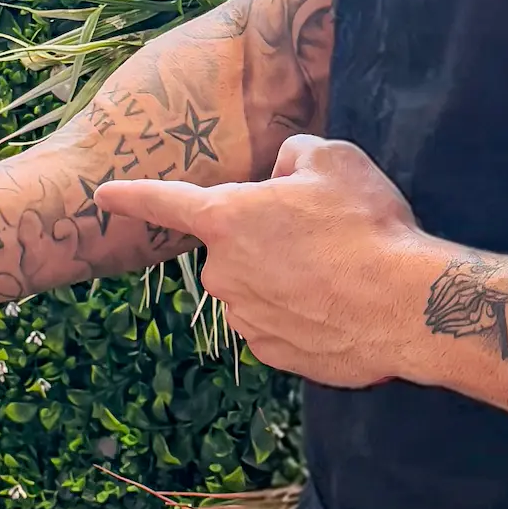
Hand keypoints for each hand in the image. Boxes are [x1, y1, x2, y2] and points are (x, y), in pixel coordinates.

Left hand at [93, 135, 423, 386]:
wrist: (404, 305)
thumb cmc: (366, 226)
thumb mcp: (334, 160)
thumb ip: (293, 155)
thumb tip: (283, 170)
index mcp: (228, 219)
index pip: (166, 200)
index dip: (133, 195)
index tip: (103, 195)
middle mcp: (223, 272)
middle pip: (233, 248)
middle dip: (266, 240)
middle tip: (321, 235)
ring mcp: (246, 318)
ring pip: (257, 287)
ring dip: (287, 279)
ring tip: (339, 272)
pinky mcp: (272, 353)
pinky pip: (278, 324)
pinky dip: (302, 314)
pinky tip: (338, 306)